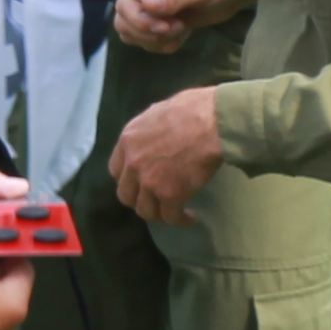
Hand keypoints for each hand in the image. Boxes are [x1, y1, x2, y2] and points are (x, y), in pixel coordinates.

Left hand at [110, 86, 227, 224]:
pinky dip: (180, 220)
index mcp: (128, 140)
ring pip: (145, 210)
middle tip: (156, 200)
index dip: (128, 179)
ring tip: (173, 212)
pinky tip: (190, 218)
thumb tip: (155, 134)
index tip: (141, 182)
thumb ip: (149, 129)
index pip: (116, 170)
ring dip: (159, 214)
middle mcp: (133, 163)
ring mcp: (149, 181)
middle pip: (126, 195)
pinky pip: (170, 217)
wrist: (214, 122)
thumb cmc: (194, 108)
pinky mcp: (170, 195)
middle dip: (140, 200)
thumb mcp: (159, 111)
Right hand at [113, 0, 260, 53]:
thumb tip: (146, 4)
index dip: (140, 20)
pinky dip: (163, 44)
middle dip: (147, 32)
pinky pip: (150, 40)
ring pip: (133, 32)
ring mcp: (153, 5)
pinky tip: (183, 35)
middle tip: (176, 28)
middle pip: (124, 20)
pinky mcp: (163, 20)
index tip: (166, 26)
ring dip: (154, 40)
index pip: (125, 3)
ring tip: (181, 30)